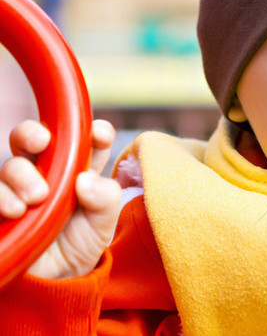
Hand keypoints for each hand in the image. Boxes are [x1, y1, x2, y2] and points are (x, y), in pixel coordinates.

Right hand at [0, 120, 121, 278]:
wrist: (52, 284)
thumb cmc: (79, 246)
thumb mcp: (103, 224)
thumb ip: (106, 199)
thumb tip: (85, 180)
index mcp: (79, 170)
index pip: (85, 140)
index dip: (92, 131)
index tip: (98, 135)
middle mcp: (47, 173)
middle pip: (35, 138)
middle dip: (35, 133)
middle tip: (42, 142)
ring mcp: (19, 189)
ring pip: (11, 165)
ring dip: (20, 174)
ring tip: (36, 198)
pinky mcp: (1, 207)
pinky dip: (3, 196)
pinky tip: (16, 210)